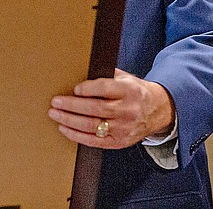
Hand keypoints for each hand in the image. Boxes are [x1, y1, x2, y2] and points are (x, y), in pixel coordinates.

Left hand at [47, 68, 174, 148]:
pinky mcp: (119, 142)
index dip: (88, 89)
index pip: (106, 89)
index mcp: (129, 91)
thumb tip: (80, 71)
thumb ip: (106, 75)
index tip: (74, 88)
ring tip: (54, 114)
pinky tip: (64, 128)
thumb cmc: (135, 91)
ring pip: (92, 126)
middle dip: (72, 106)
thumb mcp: (126, 78)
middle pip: (95, 109)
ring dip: (69, 120)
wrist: (158, 110)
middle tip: (55, 102)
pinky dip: (76, 135)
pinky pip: (94, 141)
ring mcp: (123, 128)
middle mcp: (128, 110)